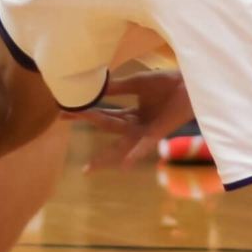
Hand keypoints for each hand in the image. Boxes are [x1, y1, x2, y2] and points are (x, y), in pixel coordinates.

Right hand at [70, 69, 194, 171]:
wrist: (190, 83)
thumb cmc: (168, 83)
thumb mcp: (137, 83)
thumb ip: (117, 87)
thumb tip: (94, 85)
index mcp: (131, 114)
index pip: (103, 114)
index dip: (84, 113)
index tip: (64, 110)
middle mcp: (135, 124)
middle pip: (106, 127)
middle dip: (86, 122)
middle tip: (61, 118)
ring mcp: (145, 130)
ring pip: (120, 143)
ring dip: (105, 155)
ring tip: (88, 169)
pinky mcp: (158, 132)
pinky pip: (144, 144)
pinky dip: (135, 154)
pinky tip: (124, 165)